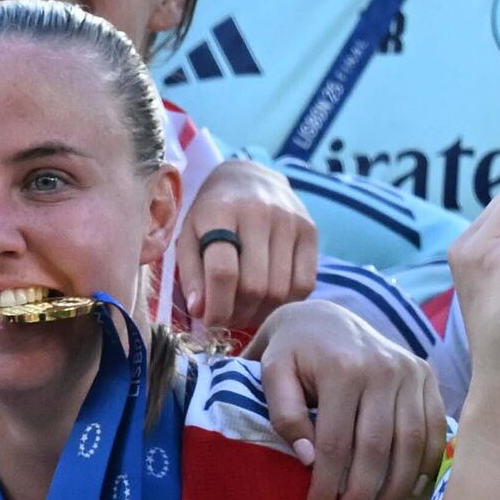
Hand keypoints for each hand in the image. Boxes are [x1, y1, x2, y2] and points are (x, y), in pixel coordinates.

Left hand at [172, 162, 321, 355]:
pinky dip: (287, 302)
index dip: (216, 306)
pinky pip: (304, 284)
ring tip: (245, 310)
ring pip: (280, 290)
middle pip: (255, 286)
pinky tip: (269, 299)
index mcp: (220, 211)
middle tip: (228, 318)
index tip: (210, 321)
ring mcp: (289, 220)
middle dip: (238, 313)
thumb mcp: (189, 237)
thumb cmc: (211, 216)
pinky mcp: (310, 230)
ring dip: (261, 312)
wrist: (249, 179)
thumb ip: (191, 275)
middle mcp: (259, 212)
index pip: (223, 271)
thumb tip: (200, 311)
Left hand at [248, 302, 445, 499]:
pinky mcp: (426, 375)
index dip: (327, 485)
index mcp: (342, 368)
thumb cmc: (292, 352)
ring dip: (396, 487)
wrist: (326, 317)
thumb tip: (309, 458)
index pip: (335, 442)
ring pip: (411, 442)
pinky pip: (434, 427)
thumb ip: (283, 413)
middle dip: (361, 494)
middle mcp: (383, 368)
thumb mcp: (271, 372)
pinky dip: (426, 463)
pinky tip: (409, 490)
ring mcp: (410, 371)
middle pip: (376, 447)